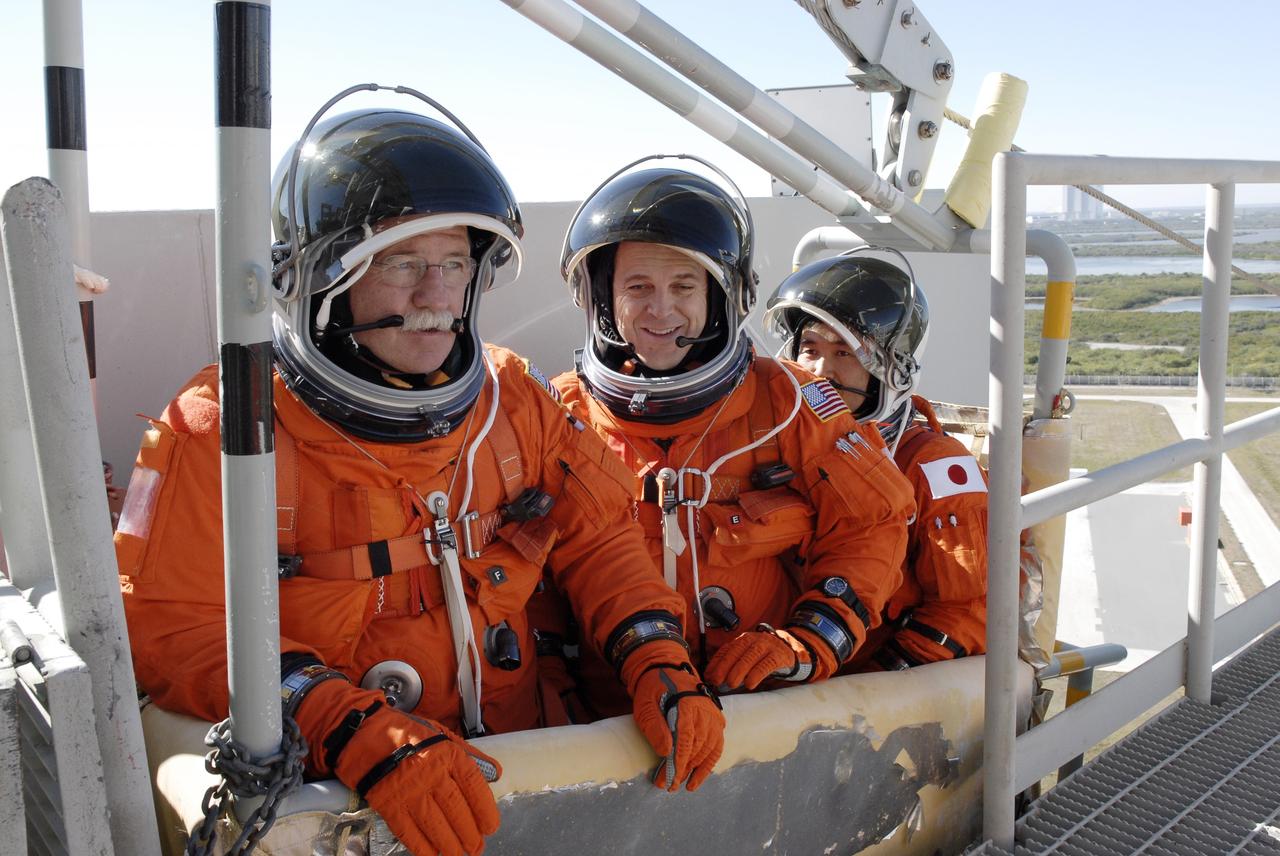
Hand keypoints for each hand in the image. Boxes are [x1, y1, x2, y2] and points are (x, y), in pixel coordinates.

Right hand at [295, 681, 500, 855]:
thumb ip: (470, 755)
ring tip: (458, 854)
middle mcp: (431, 773)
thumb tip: (496, 773)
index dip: (485, 810)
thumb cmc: (405, 733)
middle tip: (476, 847)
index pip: (474, 786)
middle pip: (456, 810)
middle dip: (469, 834)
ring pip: (435, 825)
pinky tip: (432, 855)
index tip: (491, 826)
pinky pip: (408, 831)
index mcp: (447, 753)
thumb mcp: (441, 735)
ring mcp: (408, 790)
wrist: (362, 733)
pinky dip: (422, 847)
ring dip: (449, 845)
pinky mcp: (388, 803)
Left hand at [621, 641, 724, 791]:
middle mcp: (704, 711)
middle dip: (682, 770)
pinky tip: (698, 777)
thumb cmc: (653, 690)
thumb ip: (655, 727)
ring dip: (696, 770)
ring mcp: (713, 716)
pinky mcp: (716, 720)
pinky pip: (717, 746)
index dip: (677, 764)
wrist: (666, 670)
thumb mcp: (646, 705)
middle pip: (696, 748)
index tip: (667, 782)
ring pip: (708, 749)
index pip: (685, 741)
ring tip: (683, 785)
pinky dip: (709, 764)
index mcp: (686, 705)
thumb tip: (666, 752)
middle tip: (667, 786)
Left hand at [705, 626, 810, 690]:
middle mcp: (755, 640)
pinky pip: (767, 663)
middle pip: (737, 651)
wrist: (792, 651)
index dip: (716, 662)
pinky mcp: (780, 655)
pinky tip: (750, 684)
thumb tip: (711, 677)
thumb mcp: (748, 657)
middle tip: (718, 681)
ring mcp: (768, 646)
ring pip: (751, 656)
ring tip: (732, 683)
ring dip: (739, 670)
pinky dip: (757, 674)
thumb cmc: (765, 657)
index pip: (727, 649)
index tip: (709, 676)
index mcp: (744, 640)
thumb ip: (731, 664)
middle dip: (725, 666)